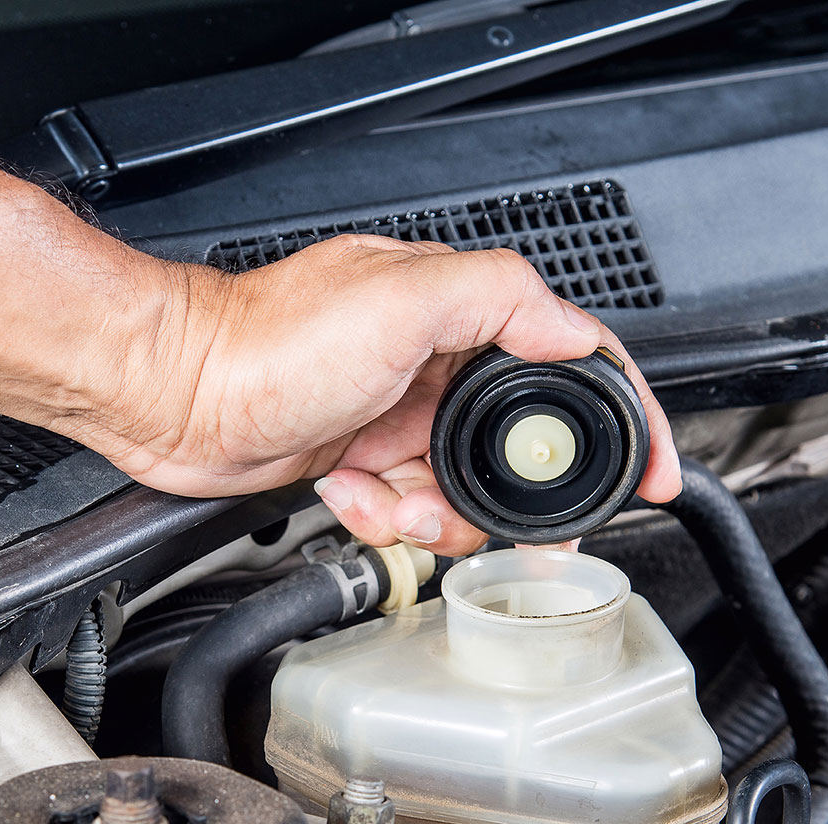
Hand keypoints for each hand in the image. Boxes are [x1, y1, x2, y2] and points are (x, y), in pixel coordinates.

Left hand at [55, 235, 680, 555]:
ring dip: (437, 512)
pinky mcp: (358, 458)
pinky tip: (350, 493)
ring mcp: (395, 414)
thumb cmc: (265, 342)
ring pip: (462, 489)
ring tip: (393, 499)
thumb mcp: (400, 296)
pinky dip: (386, 515)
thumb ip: (499, 299)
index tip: (652, 469)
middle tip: (498, 522)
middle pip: (518, 445)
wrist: (175, 395)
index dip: (622, 415)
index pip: (571, 359)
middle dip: (510, 495)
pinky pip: (406, 506)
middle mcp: (431, 364)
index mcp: (457, 316)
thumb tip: (576, 330)